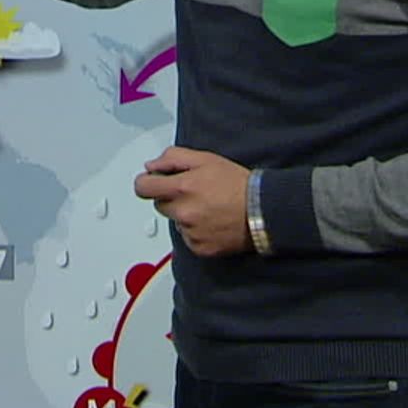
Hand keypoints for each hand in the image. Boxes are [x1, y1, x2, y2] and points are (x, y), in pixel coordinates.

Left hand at [134, 147, 252, 257]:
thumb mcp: (205, 159)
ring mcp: (191, 233)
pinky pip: (187, 238)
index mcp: (182, 188)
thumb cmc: (238, 183)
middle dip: (170, 197)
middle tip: (193, 193)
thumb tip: (151, 166)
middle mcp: (184, 213)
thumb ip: (173, 159)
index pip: (142, 188)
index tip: (153, 182)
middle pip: (159, 205)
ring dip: (184, 215)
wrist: (264, 210)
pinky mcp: (200, 248)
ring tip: (208, 208)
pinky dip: (195, 231)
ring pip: (175, 221)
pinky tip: (212, 222)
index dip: (147, 182)